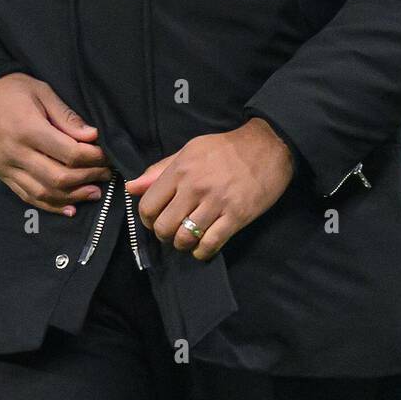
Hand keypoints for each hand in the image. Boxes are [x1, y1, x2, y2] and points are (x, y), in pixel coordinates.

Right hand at [0, 73, 111, 215]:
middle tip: (105, 174)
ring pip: (44, 193)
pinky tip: (70, 208)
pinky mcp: (2, 176)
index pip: (69, 153)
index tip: (106, 155)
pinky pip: (28, 197)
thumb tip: (92, 136)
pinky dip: (51, 206)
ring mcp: (7, 168)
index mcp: (29, 129)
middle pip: (58, 178)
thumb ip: (66, 116)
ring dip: (73, 197)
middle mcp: (16, 153)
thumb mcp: (42, 91)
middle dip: (87, 178)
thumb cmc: (11, 90)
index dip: (93, 158)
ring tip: (94, 193)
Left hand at [124, 118, 294, 261]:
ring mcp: (216, 203)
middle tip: (173, 231)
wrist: (268, 146)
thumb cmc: (226, 148)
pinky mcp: (236, 216)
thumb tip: (132, 187)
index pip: (148, 205)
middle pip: (163, 227)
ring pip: (184, 239)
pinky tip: (204, 246)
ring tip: (189, 238)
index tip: (155, 220)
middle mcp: (195, 186)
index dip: (147, 219)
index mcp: (181, 169)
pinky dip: (202, 252)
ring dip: (183, 245)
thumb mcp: (190, 150)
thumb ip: (160, 170)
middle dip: (164, 235)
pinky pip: (209, 245)